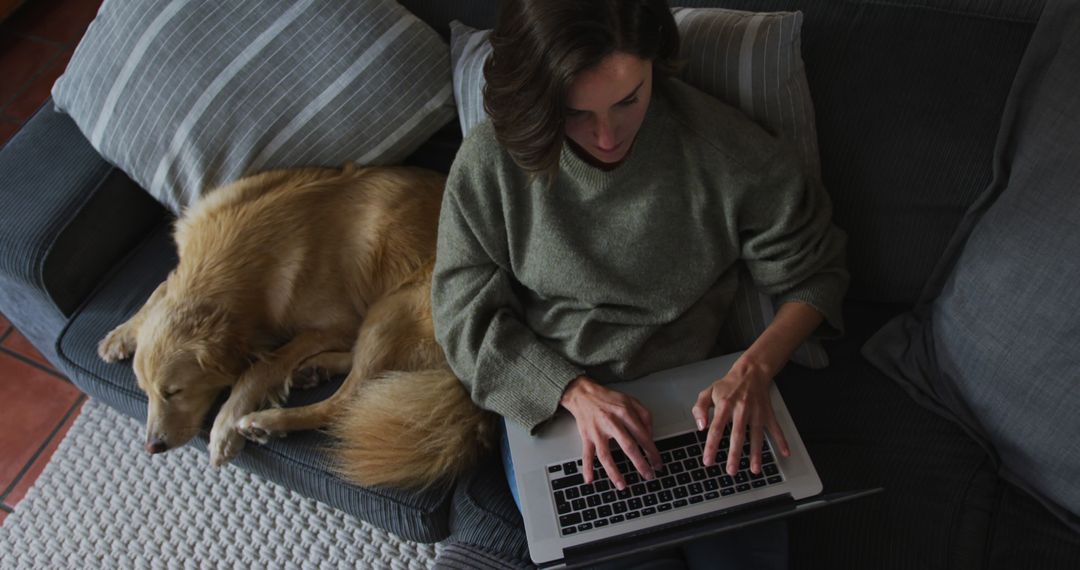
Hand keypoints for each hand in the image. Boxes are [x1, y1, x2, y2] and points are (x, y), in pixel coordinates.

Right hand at [560, 375, 662, 489]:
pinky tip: (590, 480)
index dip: (652, 452)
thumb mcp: (631, 401)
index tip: (657, 463)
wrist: (583, 394)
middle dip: (640, 464)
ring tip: (622, 485)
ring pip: (605, 455)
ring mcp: (597, 431)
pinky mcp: (586, 436)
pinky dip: (587, 468)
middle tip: (648, 476)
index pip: (642, 436)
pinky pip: (586, 455)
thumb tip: (650, 436)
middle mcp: (611, 422)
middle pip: (628, 447)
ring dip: (614, 472)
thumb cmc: (608, 399)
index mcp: (625, 413)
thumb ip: (645, 416)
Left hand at [691, 360, 790, 476]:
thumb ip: (699, 408)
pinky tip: (785, 453)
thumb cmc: (728, 385)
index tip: (708, 461)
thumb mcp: (708, 392)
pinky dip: (782, 441)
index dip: (711, 446)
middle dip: (735, 454)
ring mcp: (757, 412)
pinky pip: (775, 429)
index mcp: (725, 405)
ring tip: (754, 469)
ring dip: (756, 454)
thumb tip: (701, 426)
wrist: (751, 372)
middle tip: (731, 470)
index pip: (716, 429)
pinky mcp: (768, 413)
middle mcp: (742, 409)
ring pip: (757, 436)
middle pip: (738, 435)